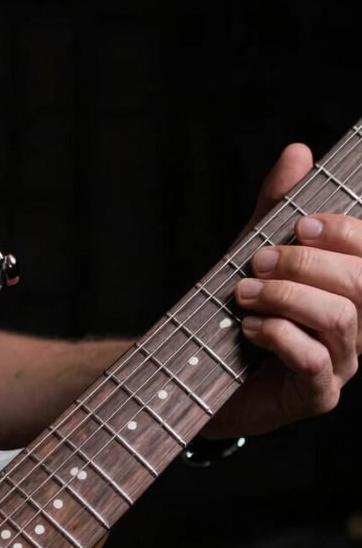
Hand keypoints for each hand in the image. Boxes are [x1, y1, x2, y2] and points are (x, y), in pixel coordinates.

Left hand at [207, 142, 360, 437]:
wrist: (201, 379)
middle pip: (360, 283)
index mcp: (351, 291)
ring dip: (287, 297)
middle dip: (306, 264)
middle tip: (257, 263)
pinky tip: (250, 327)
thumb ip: (276, 210)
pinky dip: (279, 335)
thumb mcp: (253, 255)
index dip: (343, 232)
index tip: (298, 223)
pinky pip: (313, 359)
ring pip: (339, 318)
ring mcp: (341, 365)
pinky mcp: (316, 395)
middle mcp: (357, 328)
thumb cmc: (238, 317)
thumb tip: (298, 152)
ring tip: (244, 294)